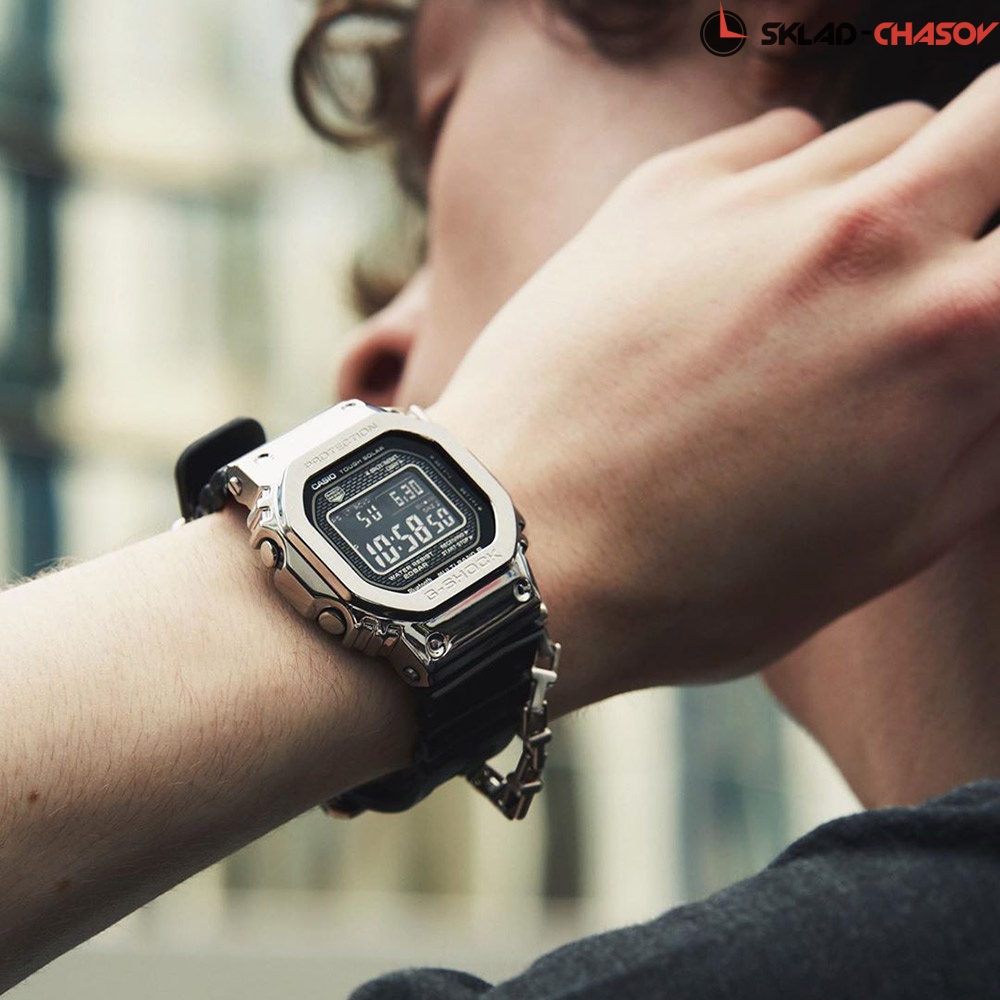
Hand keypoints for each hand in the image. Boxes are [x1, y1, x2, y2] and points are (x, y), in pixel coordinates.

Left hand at [430, 66, 999, 711]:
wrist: (523, 549)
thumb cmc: (702, 581)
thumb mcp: (895, 538)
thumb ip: (989, 429)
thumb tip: (999, 362)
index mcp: (955, 330)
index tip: (987, 290)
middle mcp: (867, 234)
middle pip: (997, 117)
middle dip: (992, 170)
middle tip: (951, 251)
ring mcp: (754, 199)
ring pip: (883, 135)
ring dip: (884, 193)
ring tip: (827, 287)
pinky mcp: (662, 189)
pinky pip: (773, 145)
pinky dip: (782, 189)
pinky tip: (741, 267)